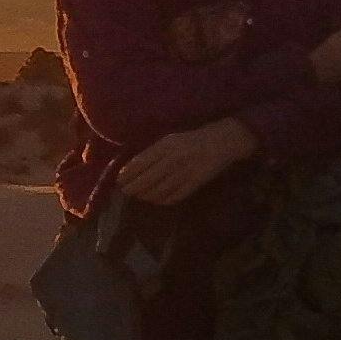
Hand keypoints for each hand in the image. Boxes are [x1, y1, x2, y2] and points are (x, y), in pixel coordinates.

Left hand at [118, 117, 255, 204]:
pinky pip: (173, 196)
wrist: (222, 142)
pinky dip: (162, 200)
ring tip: (140, 195)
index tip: (119, 180)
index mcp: (165, 145)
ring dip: (145, 195)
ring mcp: (184, 173)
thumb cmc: (192, 139)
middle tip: (126, 191)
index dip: (127, 175)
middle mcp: (173, 159)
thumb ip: (153, 152)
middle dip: (133, 188)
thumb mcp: (170, 139)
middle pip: (146, 180)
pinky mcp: (194, 184)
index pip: (139, 164)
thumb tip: (132, 167)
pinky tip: (156, 199)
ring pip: (158, 190)